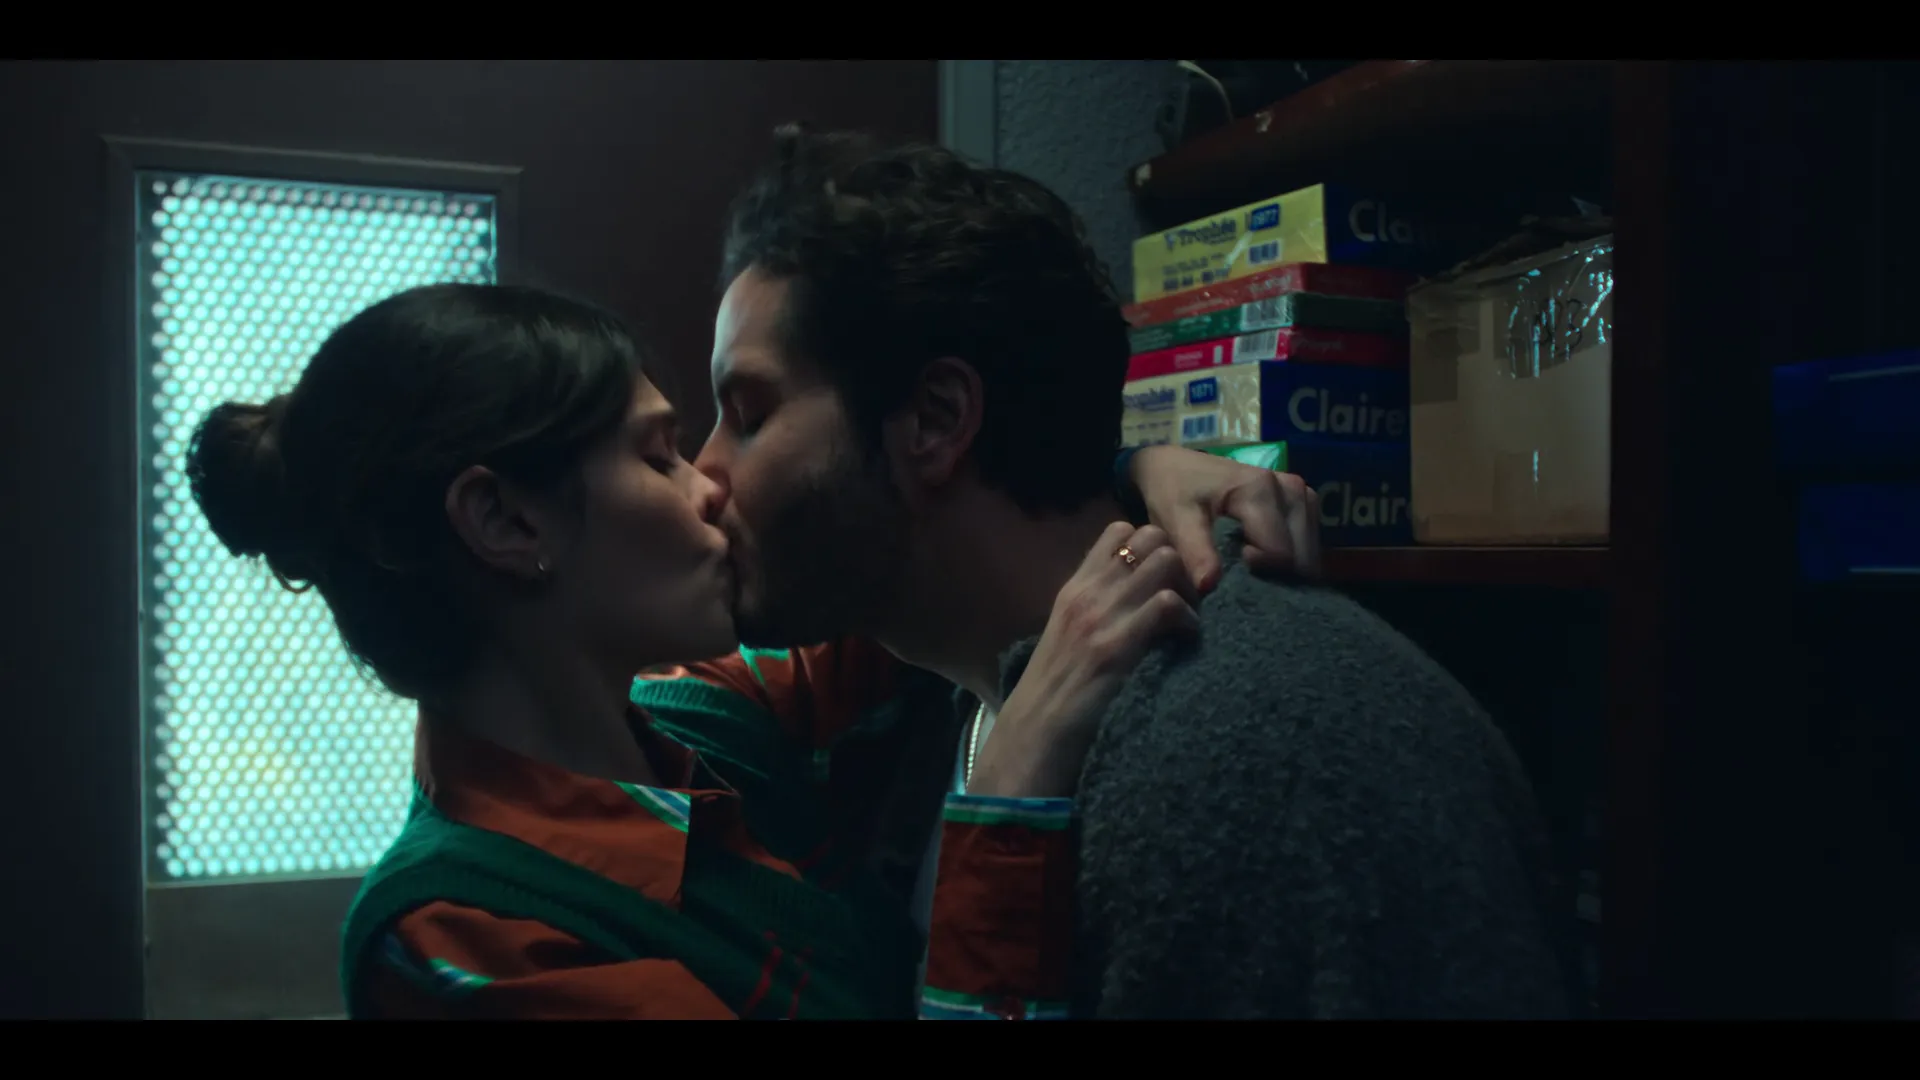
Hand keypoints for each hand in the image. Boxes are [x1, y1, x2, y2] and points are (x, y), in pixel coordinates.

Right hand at [969, 521, 1198, 800]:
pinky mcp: (1116, 647)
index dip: (1152, 546)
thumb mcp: (1068, 638)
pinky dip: (1188, 620)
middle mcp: (1087, 593)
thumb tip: (1134, 599)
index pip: (1119, 531)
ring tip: (1188, 620)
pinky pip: (1168, 604)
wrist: (1033, 735)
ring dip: (1188, 587)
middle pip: (1150, 537)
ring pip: (1164, 561)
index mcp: (1074, 589)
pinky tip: (1185, 642)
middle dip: (1179, 563)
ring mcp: (1100, 617)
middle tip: (1187, 599)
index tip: (1165, 579)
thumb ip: (1095, 610)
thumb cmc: (1054, 695)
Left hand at [1129, 444, 1321, 593]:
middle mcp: (1292, 489)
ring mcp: (1303, 495)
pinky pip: (1307, 546)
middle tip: (1242, 578)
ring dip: (1284, 572)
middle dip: (1276, 578)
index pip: (1280, 554)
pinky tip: (1263, 562)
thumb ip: (1194, 552)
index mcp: (1262, 489)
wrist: (1177, 466)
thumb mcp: (1176, 520)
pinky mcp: (1306, 503)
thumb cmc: (1174, 491)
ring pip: (1308, 555)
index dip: (1259, 575)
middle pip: (1300, 558)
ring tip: (1250, 569)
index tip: (1231, 575)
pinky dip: (1288, 561)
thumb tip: (1210, 586)